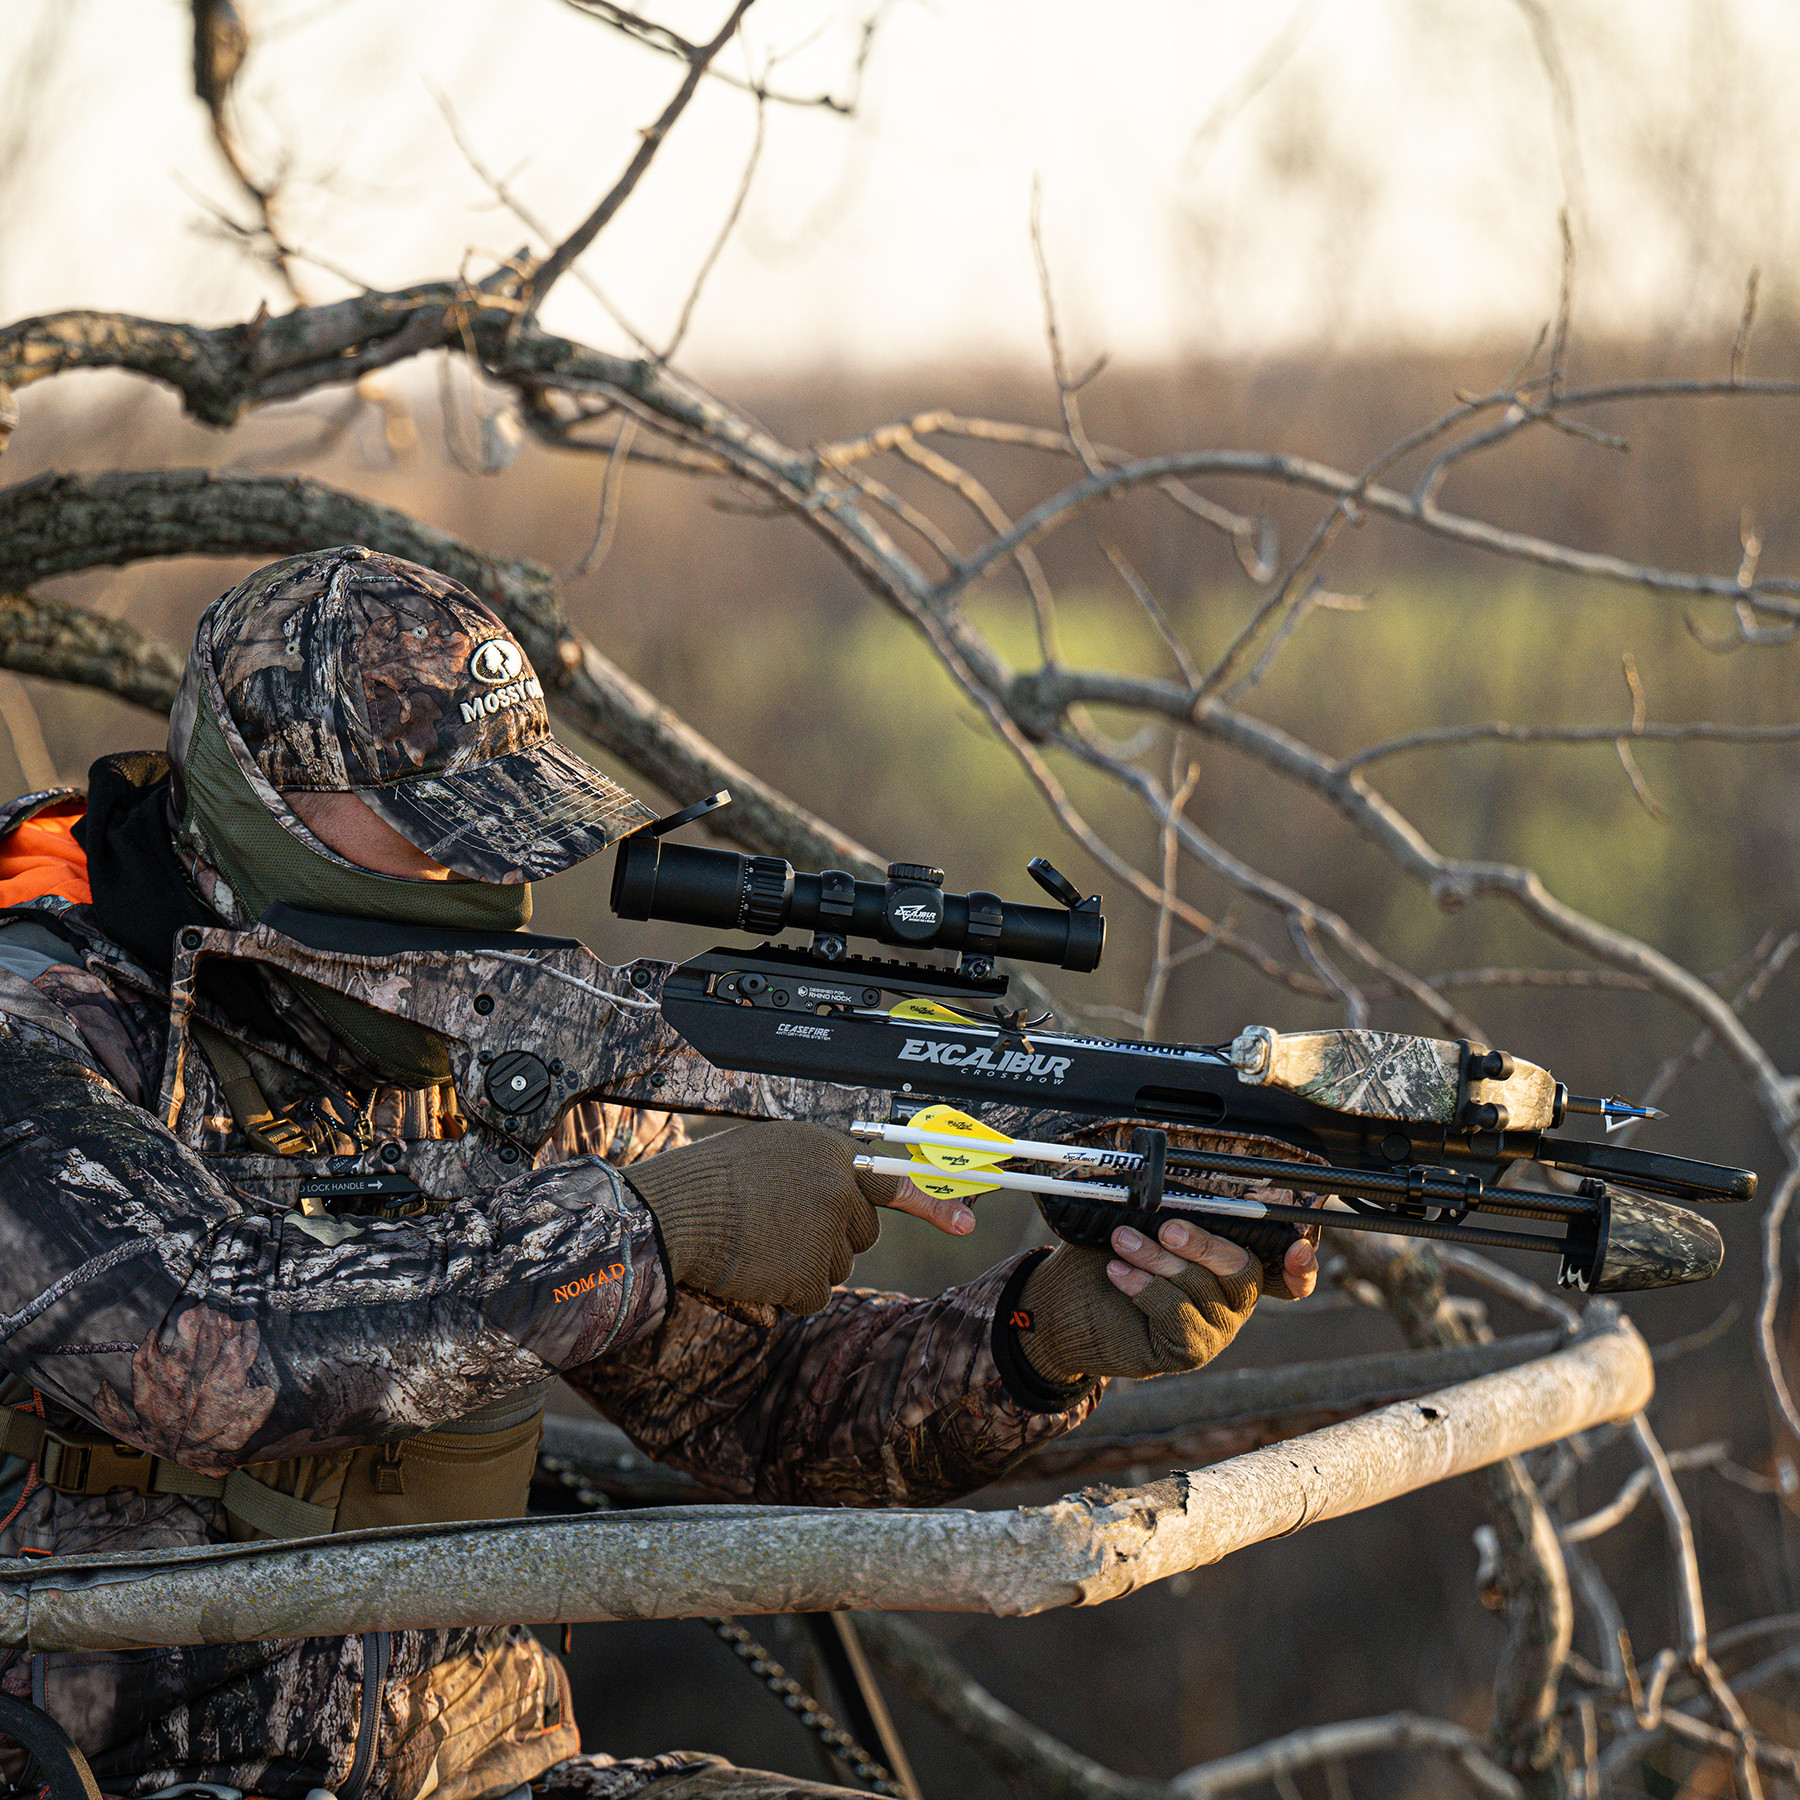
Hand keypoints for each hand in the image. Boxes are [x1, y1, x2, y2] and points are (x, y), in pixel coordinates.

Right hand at [625, 1123, 957, 1315]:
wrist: (672, 1213)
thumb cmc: (708, 1183)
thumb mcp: (769, 1155)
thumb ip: (812, 1173)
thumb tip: (841, 1206)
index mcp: (827, 1151)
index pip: (891, 1177)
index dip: (931, 1204)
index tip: (968, 1224)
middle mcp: (839, 1186)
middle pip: (860, 1234)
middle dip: (829, 1242)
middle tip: (779, 1231)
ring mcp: (829, 1230)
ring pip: (835, 1268)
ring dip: (800, 1267)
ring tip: (755, 1243)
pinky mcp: (812, 1272)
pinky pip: (811, 1297)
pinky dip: (783, 1294)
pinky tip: (754, 1270)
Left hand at [1014, 1217, 1314, 1382]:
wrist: (1073, 1306)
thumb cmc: (1115, 1255)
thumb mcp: (1144, 1225)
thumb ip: (1173, 1209)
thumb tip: (1171, 1177)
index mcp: (1232, 1262)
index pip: (1287, 1270)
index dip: (1301, 1264)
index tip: (1298, 1248)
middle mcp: (1234, 1298)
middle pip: (1241, 1269)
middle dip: (1204, 1245)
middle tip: (1168, 1229)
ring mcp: (1216, 1327)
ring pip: (1201, 1288)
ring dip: (1158, 1260)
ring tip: (1123, 1241)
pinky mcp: (1190, 1350)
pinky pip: (1177, 1315)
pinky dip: (1145, 1288)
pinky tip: (1120, 1272)